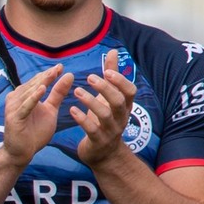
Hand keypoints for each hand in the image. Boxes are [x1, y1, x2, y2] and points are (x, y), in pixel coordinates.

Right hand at [0, 64, 73, 168]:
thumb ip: (58, 93)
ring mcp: (13, 108)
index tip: (61, 66)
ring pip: (29, 93)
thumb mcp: (51, 110)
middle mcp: (16, 99)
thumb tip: (68, 75)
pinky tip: (42, 90)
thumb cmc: (34, 132)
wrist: (22, 152)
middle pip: (33, 84)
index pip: (38, 81)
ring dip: (41, 83)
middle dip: (46, 76)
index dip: (49, 74)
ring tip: (52, 75)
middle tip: (58, 68)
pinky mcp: (14, 118)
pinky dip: (33, 98)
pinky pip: (25, 106)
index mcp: (25, 95)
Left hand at [71, 50, 137, 166]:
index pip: (130, 91)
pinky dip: (82, 119)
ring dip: (91, 102)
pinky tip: (72, 110)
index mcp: (125, 106)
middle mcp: (121, 118)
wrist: (103, 153)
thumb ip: (111, 75)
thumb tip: (114, 51)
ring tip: (77, 92)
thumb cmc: (105, 119)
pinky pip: (92, 130)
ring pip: (105, 115)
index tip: (107, 71)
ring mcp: (111, 131)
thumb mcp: (109, 97)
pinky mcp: (98, 141)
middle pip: (118, 101)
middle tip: (89, 77)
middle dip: (105, 89)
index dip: (121, 81)